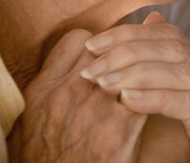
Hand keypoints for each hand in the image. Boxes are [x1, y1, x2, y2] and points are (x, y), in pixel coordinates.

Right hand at [12, 28, 146, 162]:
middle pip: (109, 51)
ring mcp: (94, 110)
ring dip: (142, 73)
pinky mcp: (120, 129)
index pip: (79, 39)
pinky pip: (146, 95)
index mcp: (43, 88)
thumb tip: (85, 44)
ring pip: (132, 68)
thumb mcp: (35, 116)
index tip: (105, 57)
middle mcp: (66, 94)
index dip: (97, 45)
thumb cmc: (47, 156)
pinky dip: (153, 94)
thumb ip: (55, 77)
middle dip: (124, 57)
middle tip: (133, 67)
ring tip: (147, 81)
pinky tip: (155, 101)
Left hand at [81, 13, 189, 162]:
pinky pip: (188, 105)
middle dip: (129, 52)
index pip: (170, 36)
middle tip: (92, 67)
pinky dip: (156, 98)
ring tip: (103, 83)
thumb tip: (126, 35)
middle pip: (176, 49)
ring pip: (183, 73)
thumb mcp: (142, 107)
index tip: (93, 44)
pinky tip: (127, 101)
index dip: (133, 34)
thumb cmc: (155, 153)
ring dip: (137, 74)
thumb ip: (135, 75)